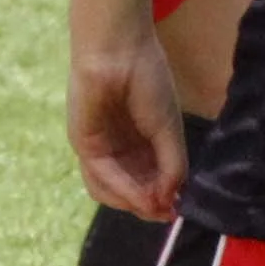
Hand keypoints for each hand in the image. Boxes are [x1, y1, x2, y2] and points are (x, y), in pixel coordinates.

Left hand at [68, 32, 187, 220]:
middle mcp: (118, 146)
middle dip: (149, 204)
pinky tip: (141, 196)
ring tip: (156, 208)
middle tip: (168, 215)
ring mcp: (99, 147)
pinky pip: (101, 176)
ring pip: (113, 188)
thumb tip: (174, 197)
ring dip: (134, 202)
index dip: (163, 194)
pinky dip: (122, 190)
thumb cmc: (147, 78)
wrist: (119, 51)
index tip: (179, 208)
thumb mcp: (168, 125)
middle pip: (131, 187)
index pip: (149, 176)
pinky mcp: (85, 145)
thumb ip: (172, 162)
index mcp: (140, 138)